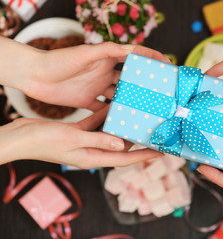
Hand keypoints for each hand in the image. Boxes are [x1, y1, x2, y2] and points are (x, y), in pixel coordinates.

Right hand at [0, 105, 161, 166]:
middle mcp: (92, 151)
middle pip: (121, 146)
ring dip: (122, 125)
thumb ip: (99, 140)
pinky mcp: (78, 132)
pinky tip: (113, 104)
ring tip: (138, 115)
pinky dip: (104, 115)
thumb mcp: (74, 140)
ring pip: (109, 132)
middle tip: (154, 130)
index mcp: (93, 157)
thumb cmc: (44, 142)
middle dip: (137, 140)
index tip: (161, 152)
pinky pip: (96, 123)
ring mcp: (85, 141)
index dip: (144, 156)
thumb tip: (122, 143)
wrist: (20, 137)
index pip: (125, 158)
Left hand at [19, 42, 168, 111]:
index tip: (168, 65)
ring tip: (146, 112)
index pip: (134, 57)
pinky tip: (124, 123)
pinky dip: (113, 116)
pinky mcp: (87, 101)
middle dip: (145, 85)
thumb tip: (133, 49)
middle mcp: (105, 73)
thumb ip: (108, 51)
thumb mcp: (85, 54)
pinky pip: (104, 110)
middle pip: (130, 79)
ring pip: (120, 97)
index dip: (151, 59)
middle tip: (161, 94)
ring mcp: (97, 88)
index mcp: (107, 58)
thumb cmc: (58, 60)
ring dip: (131, 103)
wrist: (34, 75)